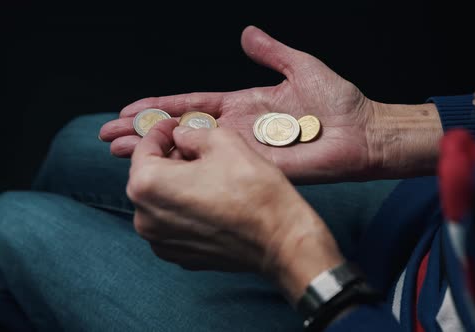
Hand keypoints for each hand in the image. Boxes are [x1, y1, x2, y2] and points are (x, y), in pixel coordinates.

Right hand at [101, 25, 381, 182]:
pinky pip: (217, 171)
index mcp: (244, 106)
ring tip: (120, 154)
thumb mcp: (301, 66)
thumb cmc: (339, 102)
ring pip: (191, 155)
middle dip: (144, 133)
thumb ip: (271, 52)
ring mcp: (245, 154)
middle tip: (108, 136)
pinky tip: (161, 173)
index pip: (191, 106)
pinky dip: (188, 172)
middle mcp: (238, 132)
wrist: (365, 133)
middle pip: (181, 132)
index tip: (128, 109)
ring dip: (155, 154)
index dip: (160, 107)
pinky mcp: (258, 172)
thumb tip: (247, 32)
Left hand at [128, 119, 343, 301]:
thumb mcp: (224, 141)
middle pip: (148, 177)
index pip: (144, 148)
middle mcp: (145, 217)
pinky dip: (185, 209)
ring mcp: (160, 241)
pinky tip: (210, 200)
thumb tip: (181, 137)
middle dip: (169, 158)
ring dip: (176, 185)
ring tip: (206, 174)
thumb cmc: (254, 191)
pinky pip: (173, 224)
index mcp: (147, 184)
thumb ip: (192, 133)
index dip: (161, 131)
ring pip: (161, 201)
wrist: (280, 239)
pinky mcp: (178, 256)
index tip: (175, 126)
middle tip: (194, 148)